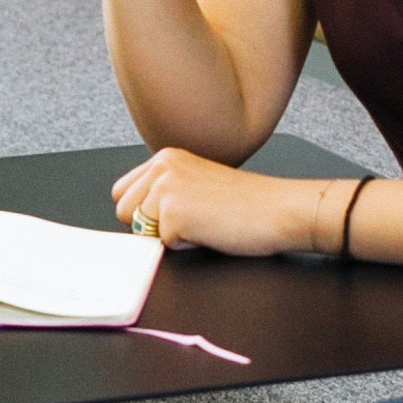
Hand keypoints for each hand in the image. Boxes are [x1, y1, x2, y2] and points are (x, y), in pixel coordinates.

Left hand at [111, 149, 339, 256]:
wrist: (279, 209)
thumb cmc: (248, 203)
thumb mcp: (196, 183)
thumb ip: (164, 191)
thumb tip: (137, 216)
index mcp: (166, 157)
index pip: (123, 192)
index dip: (144, 212)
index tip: (175, 214)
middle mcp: (162, 166)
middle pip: (123, 211)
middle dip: (151, 225)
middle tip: (192, 219)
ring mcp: (166, 187)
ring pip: (139, 229)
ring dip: (168, 234)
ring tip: (203, 223)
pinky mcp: (173, 212)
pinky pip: (163, 244)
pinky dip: (186, 245)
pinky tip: (210, 231)